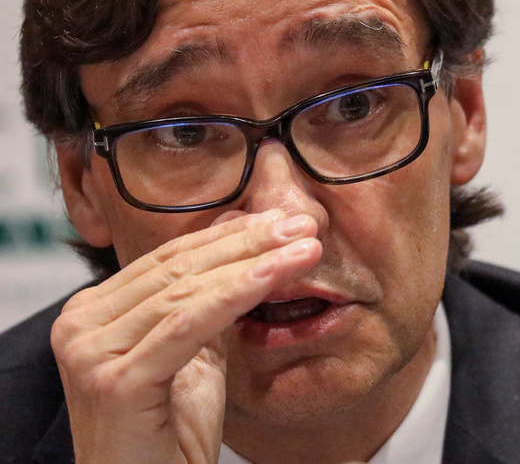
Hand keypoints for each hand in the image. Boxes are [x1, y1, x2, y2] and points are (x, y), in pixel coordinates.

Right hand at [50, 209, 321, 463]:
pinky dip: (237, 294)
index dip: (230, 234)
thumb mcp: (194, 354)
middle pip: (180, 268)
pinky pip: (188, 325)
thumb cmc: (172, 433)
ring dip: (255, 263)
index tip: (284, 220)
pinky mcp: (114, 381)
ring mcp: (89, 353)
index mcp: (92, 312)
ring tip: (305, 248)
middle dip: (249, 241)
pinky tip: (275, 275)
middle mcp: (78, 325)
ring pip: (187, 291)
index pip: (171, 258)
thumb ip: (208, 302)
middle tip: (304, 223)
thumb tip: (245, 235)